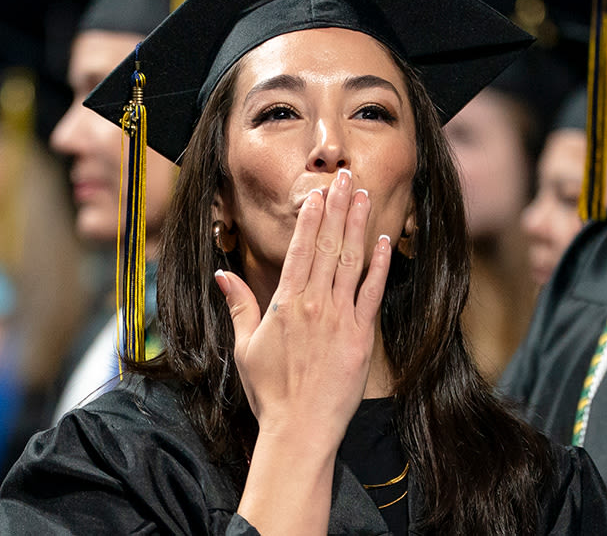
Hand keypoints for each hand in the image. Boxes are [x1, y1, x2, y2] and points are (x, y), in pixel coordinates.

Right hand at [216, 168, 392, 444]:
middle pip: (327, 245)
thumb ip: (238, 306)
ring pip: (351, 261)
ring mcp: (341, 318)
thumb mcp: (245, 347)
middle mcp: (314, 304)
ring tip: (363, 194)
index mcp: (285, 304)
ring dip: (357, 225)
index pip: (299, 249)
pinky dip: (379, 265)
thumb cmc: (269, 392)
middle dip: (336, 207)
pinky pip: (372, 292)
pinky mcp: (362, 336)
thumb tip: (222, 274)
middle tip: (343, 177)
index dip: (311, 217)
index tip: (318, 192)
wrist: (300, 429)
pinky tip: (383, 241)